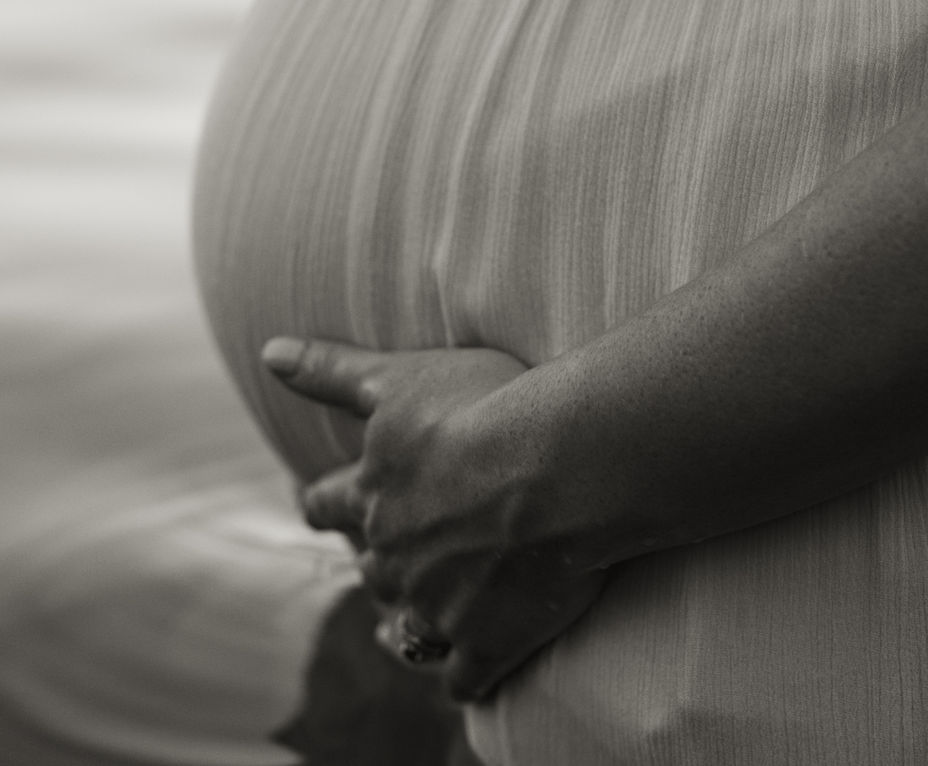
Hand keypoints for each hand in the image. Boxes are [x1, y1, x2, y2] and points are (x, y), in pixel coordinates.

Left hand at [261, 337, 605, 701]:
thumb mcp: (399, 377)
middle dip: (377, 561)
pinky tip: (469, 673)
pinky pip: (462, 677)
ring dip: (409, 625)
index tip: (315, 504)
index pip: (326, 502)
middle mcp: (393, 555)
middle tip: (386, 559)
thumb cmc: (483, 406)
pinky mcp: (486, 642)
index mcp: (371, 493)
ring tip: (412, 628)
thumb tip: (267, 354)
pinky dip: (463, 674)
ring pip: (407, 628)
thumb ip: (331, 370)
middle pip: (370, 567)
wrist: (555, 466)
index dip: (322, 502)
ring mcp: (437, 605)